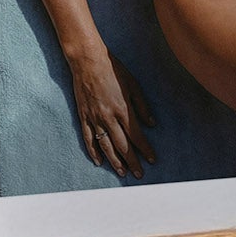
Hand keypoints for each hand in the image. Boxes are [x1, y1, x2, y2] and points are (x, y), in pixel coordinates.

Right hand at [69, 49, 156, 178]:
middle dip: (132, 161)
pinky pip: (88, 139)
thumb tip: (151, 124)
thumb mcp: (133, 85)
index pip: (137, 136)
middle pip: (122, 145)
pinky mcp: (83, 117)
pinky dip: (94, 152)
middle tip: (139, 175)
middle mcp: (109, 117)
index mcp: (123, 109)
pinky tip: (99, 161)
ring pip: (106, 146)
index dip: (145, 149)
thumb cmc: (113, 70)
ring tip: (122, 172)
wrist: (88, 62)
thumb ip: (142, 106)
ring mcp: (95, 118)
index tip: (152, 160)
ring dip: (115, 161)